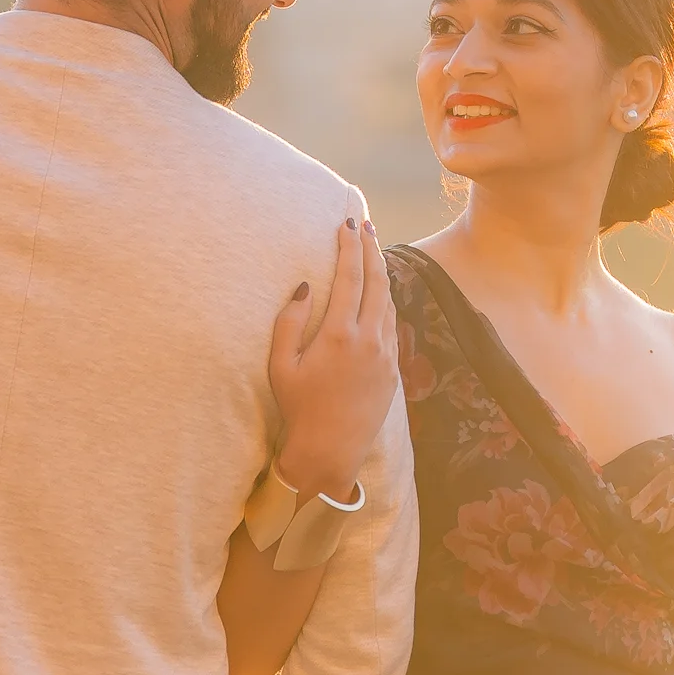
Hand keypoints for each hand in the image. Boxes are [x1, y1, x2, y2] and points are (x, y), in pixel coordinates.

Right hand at [269, 218, 395, 500]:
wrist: (330, 451)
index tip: (347, 223)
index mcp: (339, 336)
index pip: (349, 278)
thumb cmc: (298, 409)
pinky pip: (393, 325)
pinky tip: (380, 294)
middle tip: (365, 225)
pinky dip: (386, 301)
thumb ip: (289, 321)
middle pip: (377, 282)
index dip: (349, 246)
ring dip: (381, 274)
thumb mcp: (280, 365)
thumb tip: (305, 286)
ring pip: (389, 302)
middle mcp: (369, 341)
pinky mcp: (393, 370)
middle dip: (371, 249)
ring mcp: (386, 355)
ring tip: (372, 253)